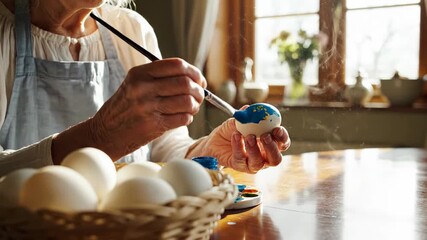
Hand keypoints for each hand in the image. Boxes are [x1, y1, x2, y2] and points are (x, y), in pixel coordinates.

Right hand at [88, 58, 205, 159]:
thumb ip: (160, 78)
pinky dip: (188, 118)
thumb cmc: (124, 108)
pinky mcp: (153, 125)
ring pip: (187, 101)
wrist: (105, 133)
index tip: (199, 80)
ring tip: (190, 108)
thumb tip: (194, 79)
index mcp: (139, 74)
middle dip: (198, 90)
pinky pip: (183, 118)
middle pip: (185, 83)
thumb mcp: (134, 84)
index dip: (194, 72)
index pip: (177, 65)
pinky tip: (181, 118)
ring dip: (194, 106)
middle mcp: (143, 88)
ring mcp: (148, 107)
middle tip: (199, 96)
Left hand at [188, 118, 290, 173]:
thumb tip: (248, 108)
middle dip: (272, 147)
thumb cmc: (232, 131)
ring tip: (248, 136)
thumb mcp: (239, 120)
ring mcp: (253, 164)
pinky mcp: (240, 167)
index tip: (277, 129)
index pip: (282, 143)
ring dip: (255, 149)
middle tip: (264, 136)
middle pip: (276, 158)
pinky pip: (241, 159)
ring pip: (259, 163)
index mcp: (270, 143)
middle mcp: (264, 156)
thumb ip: (246, 116)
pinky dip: (239, 147)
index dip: (282, 137)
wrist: (215, 141)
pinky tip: (235, 136)